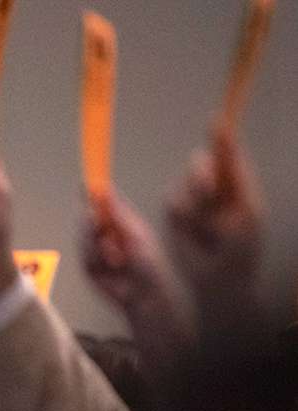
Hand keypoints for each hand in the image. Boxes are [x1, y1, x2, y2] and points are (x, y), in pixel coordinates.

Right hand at [81, 193, 195, 356]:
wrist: (143, 293)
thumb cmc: (148, 265)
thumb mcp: (135, 233)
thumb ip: (118, 213)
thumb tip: (105, 190)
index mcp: (120, 223)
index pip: (102, 204)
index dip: (93, 194)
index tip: (85, 184)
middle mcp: (106, 235)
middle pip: (88, 219)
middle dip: (92, 221)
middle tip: (96, 222)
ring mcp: (95, 251)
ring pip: (84, 237)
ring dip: (96, 243)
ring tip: (115, 255)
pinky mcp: (89, 267)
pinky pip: (85, 256)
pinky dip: (97, 258)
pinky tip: (111, 265)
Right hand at [165, 125, 263, 303]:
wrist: (220, 279)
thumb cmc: (242, 246)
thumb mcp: (246, 206)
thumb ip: (234, 172)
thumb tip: (225, 139)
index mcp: (238, 183)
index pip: (227, 154)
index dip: (221, 138)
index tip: (216, 123)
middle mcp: (216, 188)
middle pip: (201, 167)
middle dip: (203, 181)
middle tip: (211, 196)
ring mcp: (195, 202)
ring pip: (186, 187)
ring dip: (197, 206)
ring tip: (211, 230)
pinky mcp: (176, 216)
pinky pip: (173, 203)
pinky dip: (183, 216)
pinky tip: (195, 233)